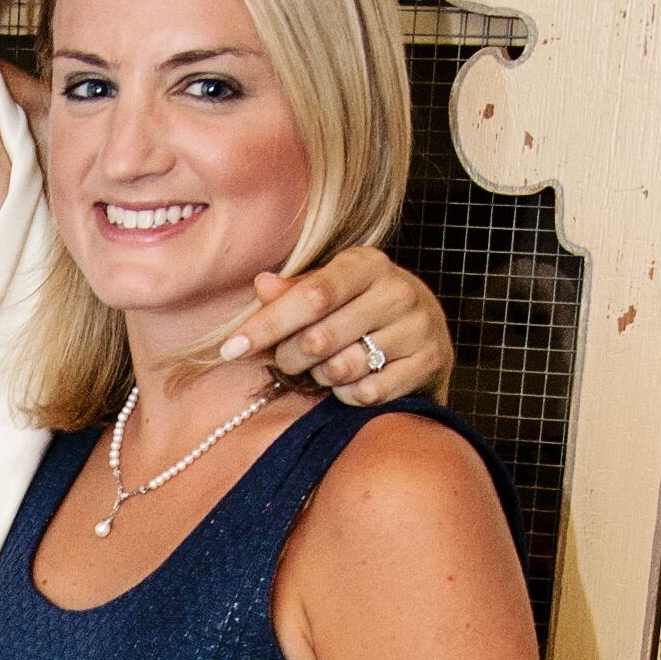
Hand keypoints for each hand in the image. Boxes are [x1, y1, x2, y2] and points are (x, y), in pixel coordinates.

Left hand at [225, 249, 451, 404]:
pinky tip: (352, 380)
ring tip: (327, 365)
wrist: (423, 327)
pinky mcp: (429, 362)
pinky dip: (348, 395)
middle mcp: (397, 291)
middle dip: (291, 357)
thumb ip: (292, 292)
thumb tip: (262, 284)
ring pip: (342, 370)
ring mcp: (417, 328)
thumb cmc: (357, 306)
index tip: (232, 349)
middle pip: (320, 340)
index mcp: (366, 265)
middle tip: (289, 359)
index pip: (311, 296)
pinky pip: (367, 393)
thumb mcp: (327, 289)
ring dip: (321, 376)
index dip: (267, 325)